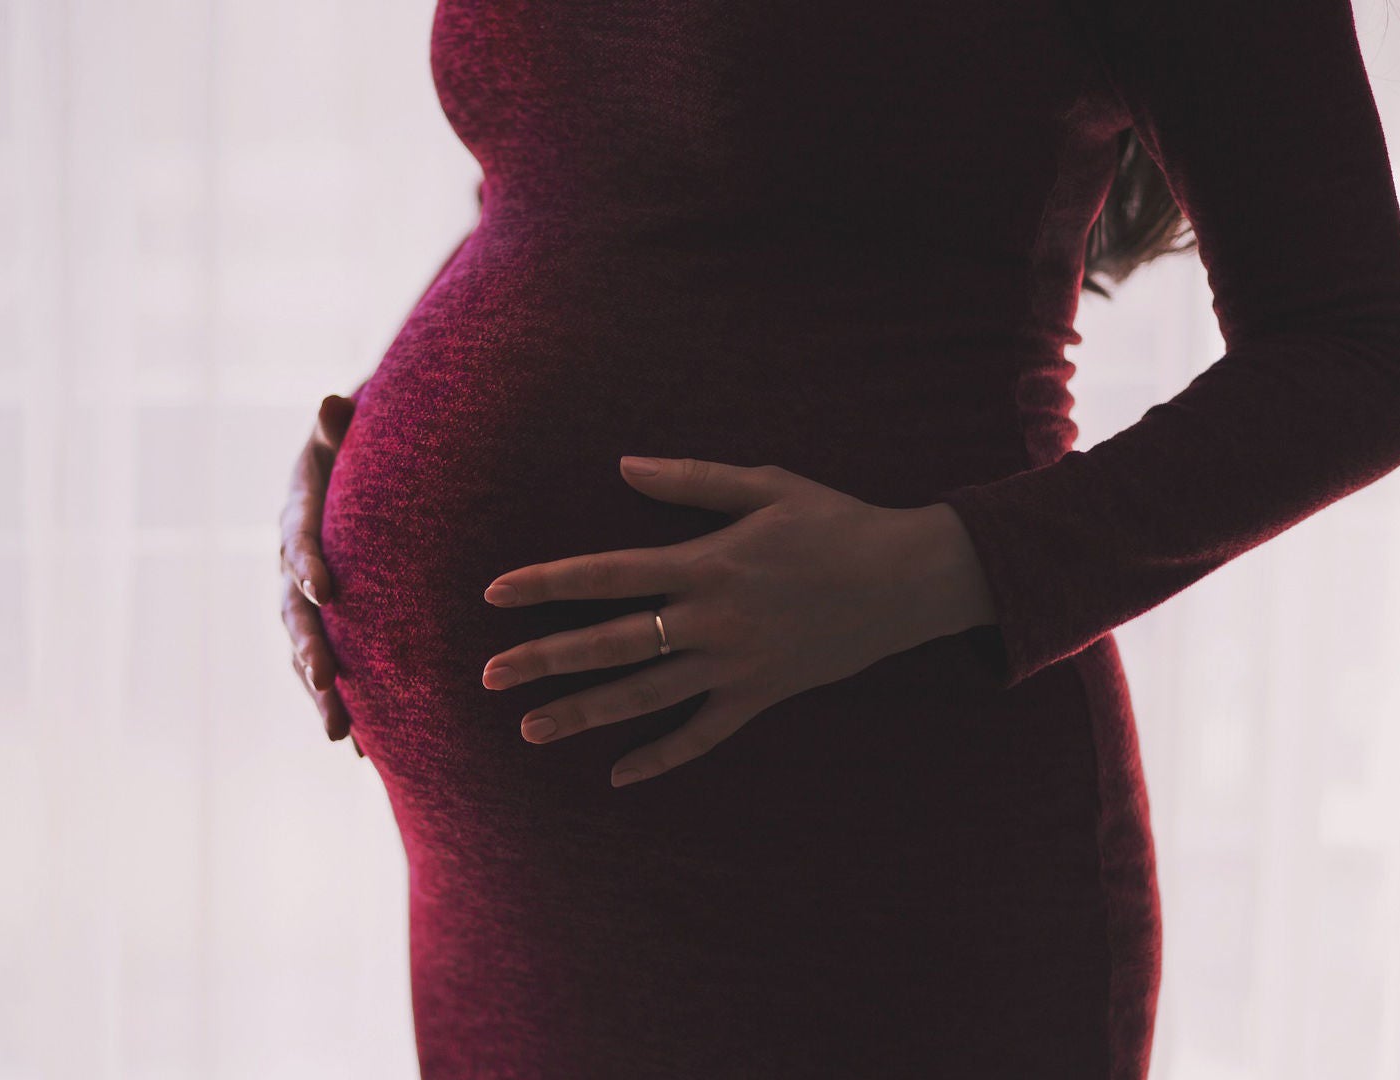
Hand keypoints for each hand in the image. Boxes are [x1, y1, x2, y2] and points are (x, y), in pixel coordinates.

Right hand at [279, 392, 364, 756]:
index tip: (324, 588)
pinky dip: (344, 706)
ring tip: (341, 733)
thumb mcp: (348, 432)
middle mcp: (292, 566)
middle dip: (310, 648)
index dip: (306, 563)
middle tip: (326, 680)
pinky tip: (364, 751)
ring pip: (305, 653)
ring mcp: (304, 603)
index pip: (297, 539)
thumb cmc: (358, 448)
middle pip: (294, 613)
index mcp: (298, 516)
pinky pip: (329, 672)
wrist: (358, 475)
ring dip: (321, 694)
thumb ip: (339, 426)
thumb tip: (332, 400)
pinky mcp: (327, 628)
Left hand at [480, 456, 994, 787]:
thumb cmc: (835, 522)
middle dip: (545, 659)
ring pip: (645, 697)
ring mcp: (735, 665)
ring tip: (530, 728)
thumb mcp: (765, 484)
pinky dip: (662, 757)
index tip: (494, 594)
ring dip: (585, 714)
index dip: (546, 583)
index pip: (605, 574)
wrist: (909, 579)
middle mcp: (711, 620)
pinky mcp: (761, 696)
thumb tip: (622, 465)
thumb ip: (690, 480)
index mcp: (704, 563)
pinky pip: (703, 736)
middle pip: (611, 645)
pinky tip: (619, 776)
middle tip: (489, 675)